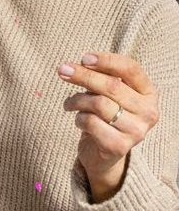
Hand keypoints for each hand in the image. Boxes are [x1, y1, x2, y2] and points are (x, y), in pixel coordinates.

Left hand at [60, 52, 159, 200]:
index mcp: (148, 93)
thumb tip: (76, 66)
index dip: (107, 60)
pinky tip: (80, 121)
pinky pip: (90, 122)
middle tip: (62, 70)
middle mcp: (148, 112)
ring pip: (98, 103)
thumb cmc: (104, 114)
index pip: (131, 69)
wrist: (104, 152)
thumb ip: (100, 77)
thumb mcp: (107, 93)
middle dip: (83, 75)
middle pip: (112, 85)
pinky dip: (78, 118)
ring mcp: (137, 131)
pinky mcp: (120, 146)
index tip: (84, 58)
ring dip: (77, 100)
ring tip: (70, 104)